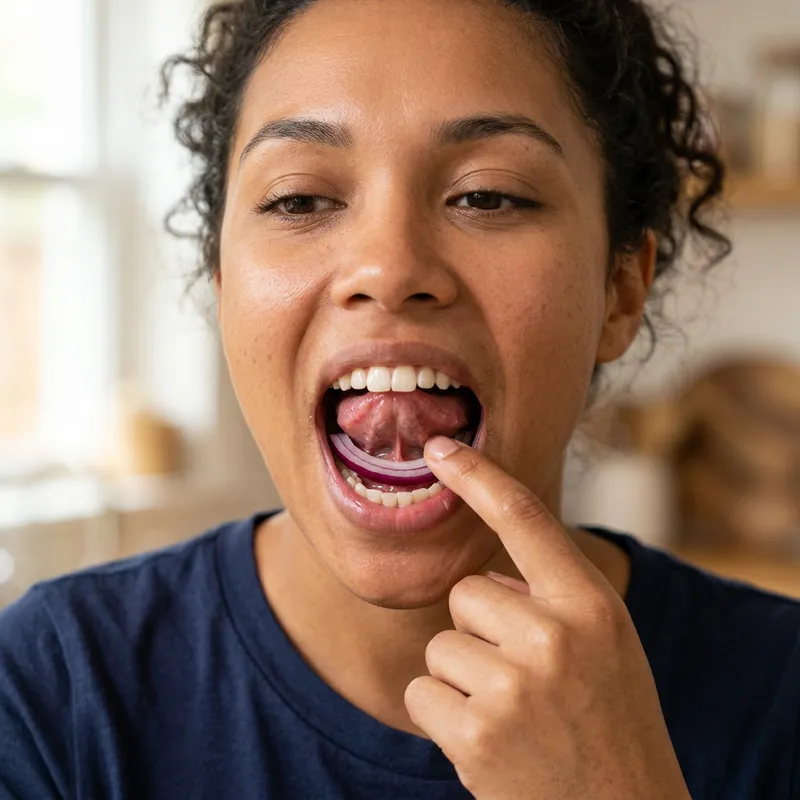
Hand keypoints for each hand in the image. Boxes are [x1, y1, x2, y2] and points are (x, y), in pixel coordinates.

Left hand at [404, 436, 689, 799]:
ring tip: (514, 717)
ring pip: (442, 646)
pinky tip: (489, 745)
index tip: (440, 448)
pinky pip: (421, 693)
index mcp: (591, 604)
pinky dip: (443, 719)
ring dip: (464, 680)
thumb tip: (479, 577)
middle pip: (466, 592)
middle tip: (525, 680)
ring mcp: (516, 686)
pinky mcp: (477, 734)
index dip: (478, 476)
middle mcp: (556, 635)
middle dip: (482, 631)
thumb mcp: (605, 644)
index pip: (525, 519)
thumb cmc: (609, 720)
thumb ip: (552, 599)